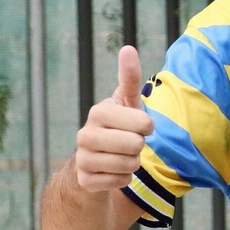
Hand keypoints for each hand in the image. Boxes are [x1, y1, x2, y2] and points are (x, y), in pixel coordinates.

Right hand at [74, 46, 154, 192]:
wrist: (95, 163)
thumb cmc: (119, 128)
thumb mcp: (127, 104)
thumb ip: (130, 79)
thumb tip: (128, 47)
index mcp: (99, 112)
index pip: (143, 123)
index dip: (147, 127)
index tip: (140, 126)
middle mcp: (85, 134)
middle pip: (136, 145)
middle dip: (140, 147)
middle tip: (130, 144)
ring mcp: (82, 158)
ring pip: (129, 165)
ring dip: (133, 164)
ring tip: (122, 156)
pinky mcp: (85, 180)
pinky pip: (120, 181)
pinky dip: (123, 179)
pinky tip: (113, 172)